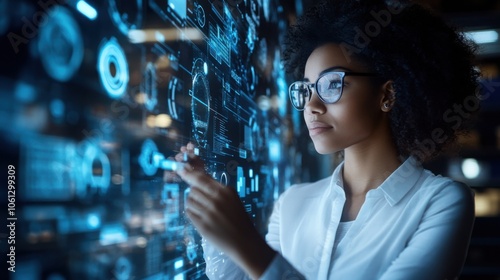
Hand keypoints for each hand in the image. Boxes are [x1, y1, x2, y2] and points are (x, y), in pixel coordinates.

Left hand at [174, 143, 275, 278]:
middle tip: (201, 199)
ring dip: (193, 203)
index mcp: (225, 191)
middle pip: (193, 189)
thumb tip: (197, 178)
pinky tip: (202, 217)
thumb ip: (217, 189)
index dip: (189, 173)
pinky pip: (189, 212)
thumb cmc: (238, 218)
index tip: (180, 168)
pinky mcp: (202, 225)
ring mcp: (209, 213)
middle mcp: (216, 200)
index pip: (201, 178)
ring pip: (189, 200)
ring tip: (204, 210)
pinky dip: (192, 213)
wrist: (244, 241)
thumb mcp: (232, 198)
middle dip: (194, 192)